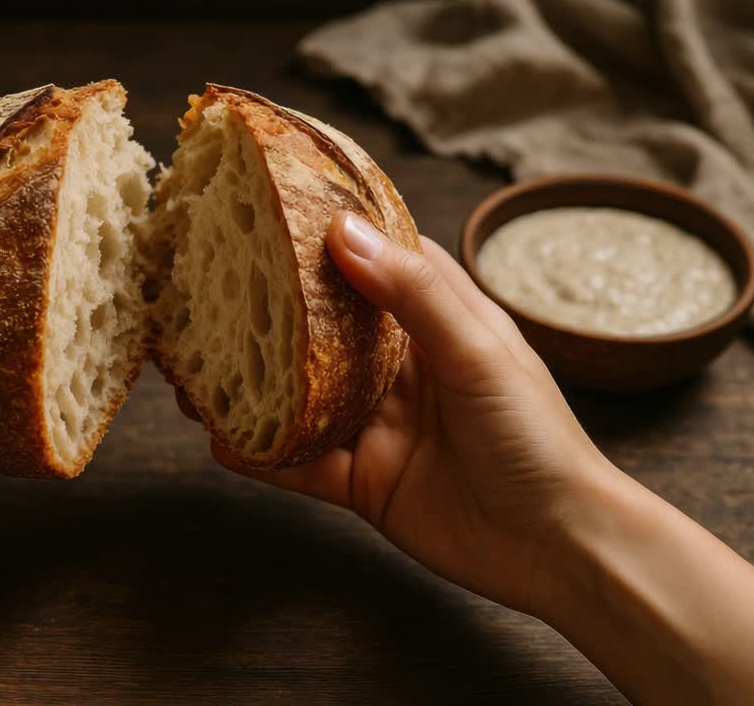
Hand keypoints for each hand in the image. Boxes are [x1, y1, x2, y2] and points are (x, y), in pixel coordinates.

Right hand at [187, 212, 611, 615]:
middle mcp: (401, 369)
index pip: (380, 261)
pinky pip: (300, 464)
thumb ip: (414, 295)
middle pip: (324, 328)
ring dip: (254, 384)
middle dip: (271, 311)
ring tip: (196, 368)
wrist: (557, 547)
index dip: (333, 233)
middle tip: (211, 287)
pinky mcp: (361, 481)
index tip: (278, 206)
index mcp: (438, 323)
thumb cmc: (537, 439)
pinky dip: (262, 454)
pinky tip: (221, 441)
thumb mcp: (477, 353)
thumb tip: (344, 231)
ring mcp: (377, 425)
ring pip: (301, 396)